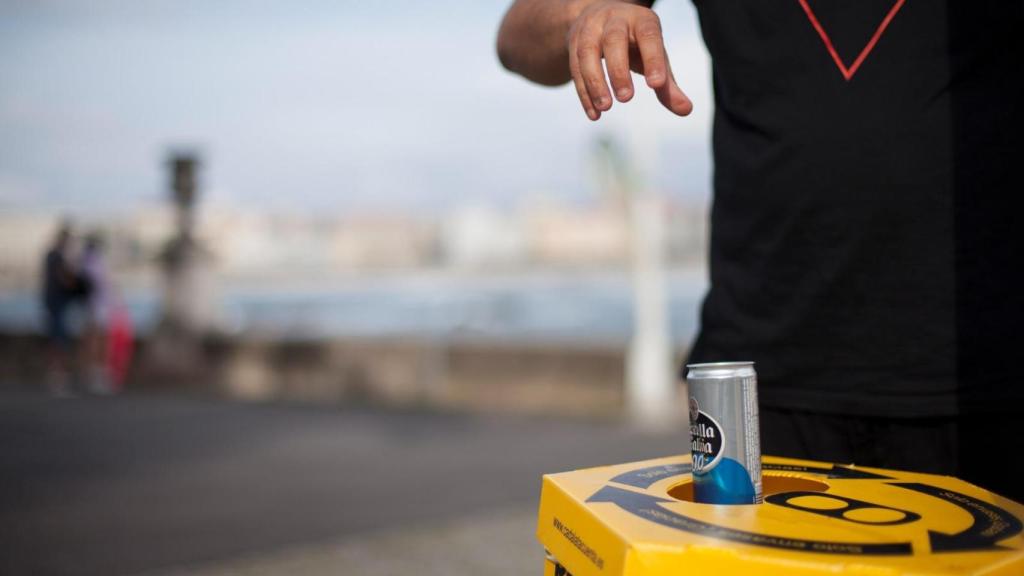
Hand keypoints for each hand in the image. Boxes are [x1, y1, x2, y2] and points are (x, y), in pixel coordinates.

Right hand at [568, 0, 692, 119]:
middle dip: (618, 70)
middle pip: (613, 40)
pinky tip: (594, 114)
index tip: (656, 85)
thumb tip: (686, 110)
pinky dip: (584, 93)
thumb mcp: (654, 57)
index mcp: (641, 20)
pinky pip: (575, 67)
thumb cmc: (636, 43)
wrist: (600, 17)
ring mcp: (590, 29)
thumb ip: (667, 84)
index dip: (653, 59)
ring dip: (595, 82)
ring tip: (606, 108)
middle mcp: (614, 20)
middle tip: (627, 99)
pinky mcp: (574, 43)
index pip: (649, 36)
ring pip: (587, 53)